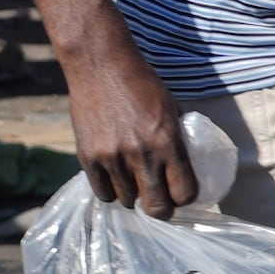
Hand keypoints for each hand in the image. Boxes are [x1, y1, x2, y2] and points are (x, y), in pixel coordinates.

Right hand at [63, 25, 206, 217]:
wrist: (100, 65)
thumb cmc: (141, 82)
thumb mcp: (170, 107)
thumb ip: (177, 137)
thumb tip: (186, 163)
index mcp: (168, 141)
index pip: (185, 192)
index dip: (185, 198)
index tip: (181, 194)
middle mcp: (142, 154)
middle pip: (156, 207)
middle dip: (161, 208)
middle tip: (159, 200)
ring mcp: (112, 158)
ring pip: (127, 200)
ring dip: (133, 195)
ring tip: (134, 182)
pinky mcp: (88, 157)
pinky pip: (102, 192)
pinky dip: (110, 189)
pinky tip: (115, 178)